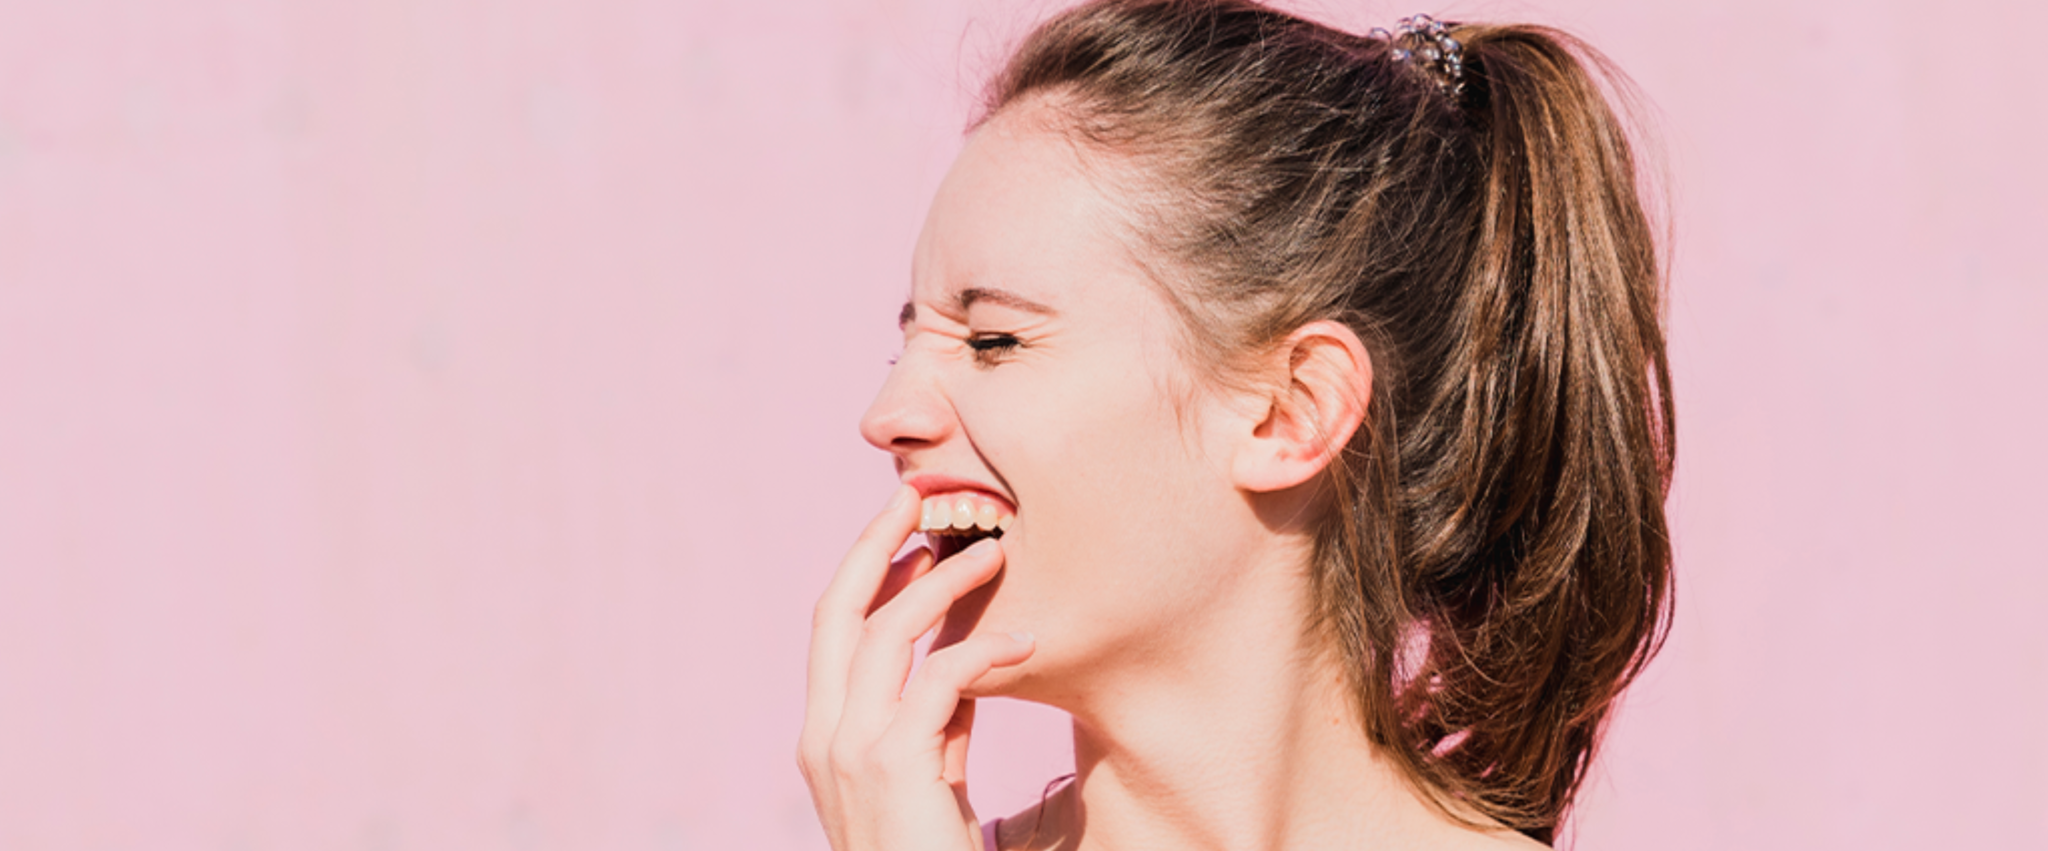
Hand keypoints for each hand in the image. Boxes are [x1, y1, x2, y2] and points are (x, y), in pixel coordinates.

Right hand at [799, 485, 1035, 850]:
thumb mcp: (930, 782)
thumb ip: (938, 727)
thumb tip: (967, 670)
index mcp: (824, 737)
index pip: (833, 631)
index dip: (867, 573)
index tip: (911, 535)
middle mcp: (824, 736)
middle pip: (837, 610)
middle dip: (876, 545)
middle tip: (919, 495)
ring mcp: (850, 749)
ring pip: (886, 631)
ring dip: (943, 582)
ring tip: (994, 553)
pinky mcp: (892, 764)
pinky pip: (939, 679)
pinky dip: (980, 649)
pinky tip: (1022, 641)